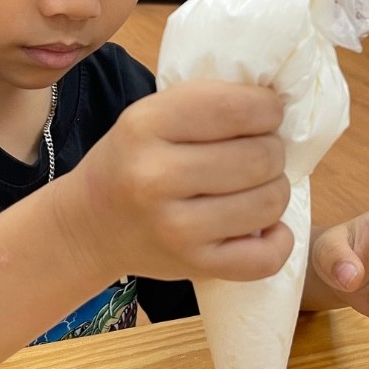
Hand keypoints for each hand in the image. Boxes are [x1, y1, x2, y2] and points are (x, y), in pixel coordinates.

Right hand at [70, 81, 292, 282]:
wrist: (90, 225)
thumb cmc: (131, 161)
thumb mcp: (148, 115)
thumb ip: (205, 104)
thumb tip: (278, 106)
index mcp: (145, 126)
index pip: (235, 108)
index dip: (267, 108)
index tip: (265, 114)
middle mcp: (156, 176)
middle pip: (261, 156)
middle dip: (271, 150)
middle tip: (254, 154)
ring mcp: (175, 227)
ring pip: (270, 202)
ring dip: (274, 190)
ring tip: (253, 187)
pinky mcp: (194, 265)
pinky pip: (267, 257)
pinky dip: (279, 241)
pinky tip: (264, 227)